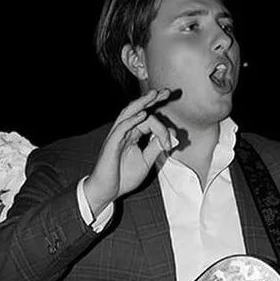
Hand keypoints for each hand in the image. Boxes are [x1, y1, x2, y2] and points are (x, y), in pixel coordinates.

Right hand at [81, 89, 179, 217]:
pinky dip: (133, 120)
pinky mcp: (112, 143)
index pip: (149, 121)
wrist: (107, 189)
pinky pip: (122, 128)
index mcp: (132, 135)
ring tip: (154, 95)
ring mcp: (117, 136)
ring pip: (129, 114)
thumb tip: (169, 138)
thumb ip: (155, 148)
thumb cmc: (123, 176)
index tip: (172, 142)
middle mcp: (124, 132)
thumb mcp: (146, 161)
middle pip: (138, 111)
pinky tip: (143, 114)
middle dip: (152, 100)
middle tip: (167, 91)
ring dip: (142, 103)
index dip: (163, 128)